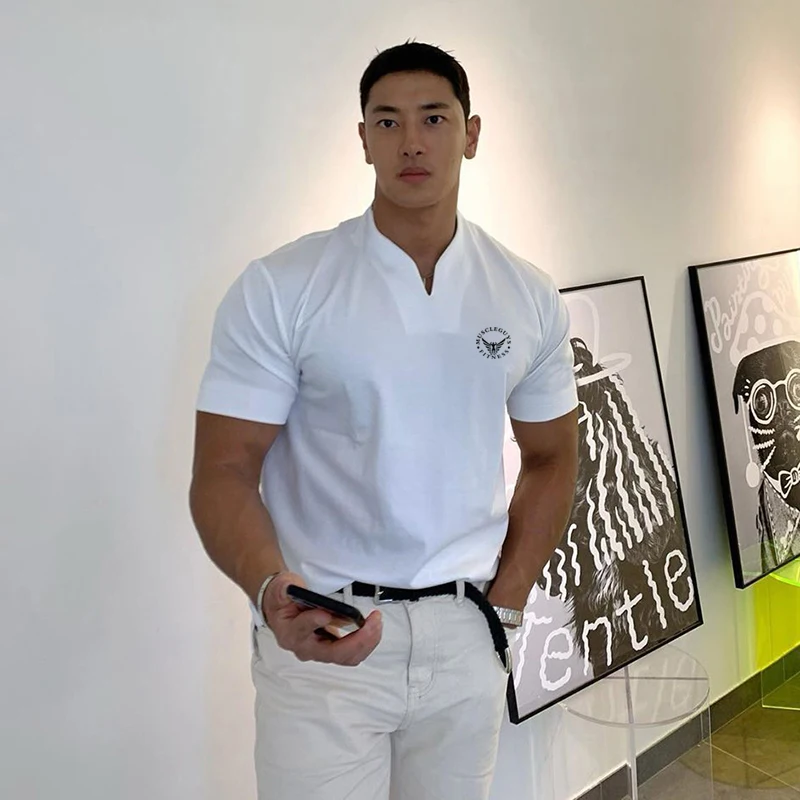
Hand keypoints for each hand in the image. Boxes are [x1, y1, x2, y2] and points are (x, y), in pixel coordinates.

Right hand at [262, 572, 382, 666]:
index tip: (325, 613)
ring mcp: (319, 652)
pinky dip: (365, 643)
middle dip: (357, 639)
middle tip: (372, 621)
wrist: (282, 610)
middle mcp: (305, 648)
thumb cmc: (283, 601)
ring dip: (366, 642)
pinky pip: (351, 654)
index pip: (302, 631)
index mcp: (289, 632)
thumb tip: (291, 588)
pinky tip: (373, 628)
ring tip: (377, 623)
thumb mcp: (280, 588)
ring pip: (346, 657)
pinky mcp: (331, 650)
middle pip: (333, 653)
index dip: (314, 622)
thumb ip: (285, 589)